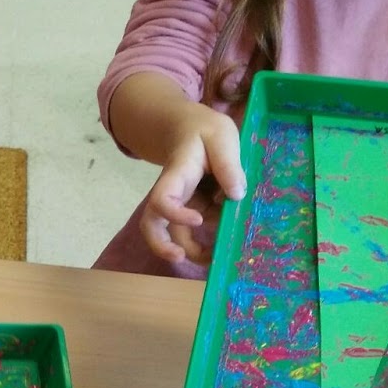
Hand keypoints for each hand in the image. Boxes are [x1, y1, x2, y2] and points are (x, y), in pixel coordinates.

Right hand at [139, 106, 245, 265]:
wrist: (185, 126)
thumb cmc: (202, 129)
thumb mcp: (221, 135)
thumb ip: (228, 163)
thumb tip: (236, 195)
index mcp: (177, 174)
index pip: (162, 198)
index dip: (174, 214)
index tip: (199, 221)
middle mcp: (173, 193)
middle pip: (152, 223)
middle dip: (161, 245)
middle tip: (180, 258)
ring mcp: (181, 202)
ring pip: (172, 232)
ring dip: (188, 249)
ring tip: (212, 260)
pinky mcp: (192, 206)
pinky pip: (192, 229)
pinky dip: (204, 240)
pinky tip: (222, 242)